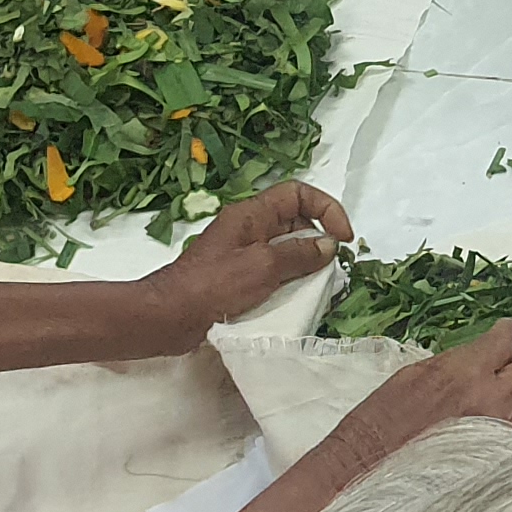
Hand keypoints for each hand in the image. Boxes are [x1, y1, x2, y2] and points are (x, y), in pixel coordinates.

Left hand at [134, 180, 347, 346]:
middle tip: (332, 268)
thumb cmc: (212, 287)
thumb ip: (299, 254)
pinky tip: (295, 301)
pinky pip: (272, 271)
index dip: (326, 209)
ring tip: (317, 288)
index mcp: (251, 214)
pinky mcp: (238, 277)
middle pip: (294, 220)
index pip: (298, 193)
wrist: (169, 317)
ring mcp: (242, 253)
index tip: (342, 238)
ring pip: (285, 248)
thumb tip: (327, 246)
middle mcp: (248, 228)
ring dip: (305, 264)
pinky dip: (288, 282)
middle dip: (318, 240)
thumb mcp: (263, 267)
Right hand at [311, 321, 511, 484]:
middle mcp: (493, 399)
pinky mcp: (506, 466)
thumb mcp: (411, 378)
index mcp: (464, 370)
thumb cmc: (379, 426)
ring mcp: (505, 436)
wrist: (364, 472)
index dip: (509, 337)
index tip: (506, 340)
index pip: (508, 339)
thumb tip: (476, 364)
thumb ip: (453, 368)